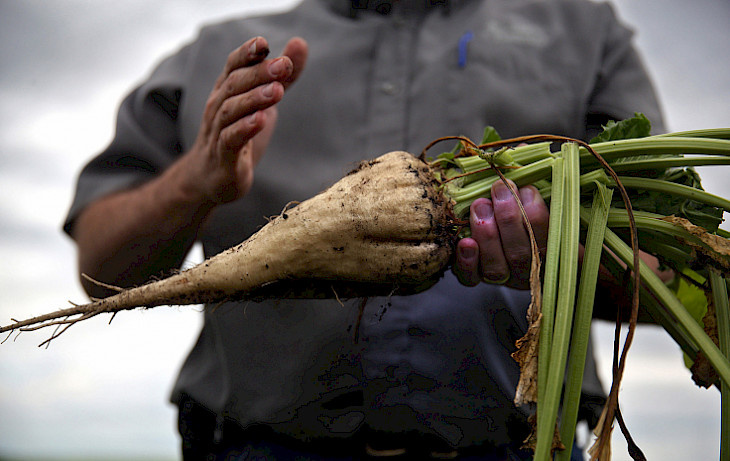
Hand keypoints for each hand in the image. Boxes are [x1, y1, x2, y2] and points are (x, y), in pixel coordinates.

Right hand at [179, 36, 307, 204]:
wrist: (211, 178)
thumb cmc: (238, 133)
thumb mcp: (264, 101)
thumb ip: (283, 76)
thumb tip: (300, 42)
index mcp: (227, 91)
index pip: (233, 66)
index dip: (246, 54)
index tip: (263, 43)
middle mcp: (218, 107)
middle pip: (235, 84)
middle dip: (259, 73)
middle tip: (283, 65)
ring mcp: (218, 132)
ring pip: (231, 110)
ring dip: (254, 98)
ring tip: (277, 91)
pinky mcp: (223, 157)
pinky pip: (230, 140)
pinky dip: (244, 129)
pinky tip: (260, 120)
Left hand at [453, 179, 549, 288]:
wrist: (506, 229)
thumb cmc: (531, 211)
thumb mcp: (547, 204)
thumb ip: (539, 196)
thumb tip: (534, 173)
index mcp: (555, 255)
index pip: (552, 246)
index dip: (537, 218)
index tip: (527, 190)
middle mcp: (530, 272)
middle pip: (520, 255)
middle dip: (508, 219)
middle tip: (499, 190)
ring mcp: (504, 278)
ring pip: (496, 268)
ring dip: (487, 234)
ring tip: (480, 205)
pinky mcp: (479, 278)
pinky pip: (472, 278)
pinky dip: (467, 262)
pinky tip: (465, 243)